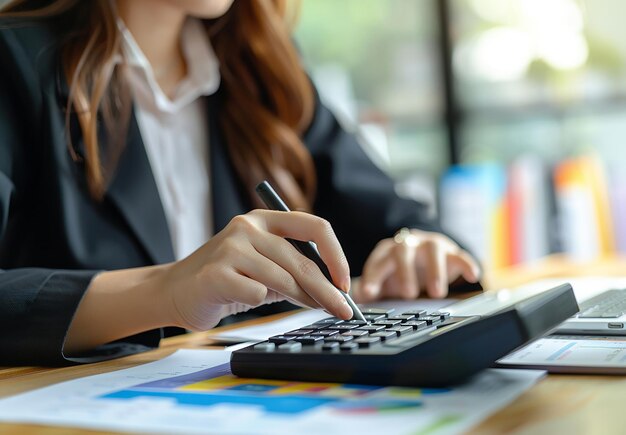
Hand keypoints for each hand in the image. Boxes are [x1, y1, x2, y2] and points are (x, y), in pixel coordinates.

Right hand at [160, 209, 352, 330]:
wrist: (175, 292)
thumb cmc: (227, 280)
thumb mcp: (265, 267)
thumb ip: (294, 272)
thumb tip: (335, 293)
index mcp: (264, 219)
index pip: (314, 226)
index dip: (336, 255)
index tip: (345, 282)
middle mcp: (247, 227)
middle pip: (302, 261)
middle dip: (327, 291)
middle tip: (343, 311)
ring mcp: (230, 247)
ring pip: (283, 278)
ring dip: (301, 300)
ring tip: (306, 308)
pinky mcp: (216, 273)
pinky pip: (257, 293)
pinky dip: (260, 301)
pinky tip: (245, 300)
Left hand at [352, 228, 479, 301]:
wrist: (423, 258)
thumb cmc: (399, 272)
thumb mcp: (383, 281)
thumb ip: (371, 290)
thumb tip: (357, 300)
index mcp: (388, 250)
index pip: (377, 260)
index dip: (373, 276)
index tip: (369, 293)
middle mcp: (409, 243)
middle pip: (404, 251)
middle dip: (405, 273)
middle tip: (407, 294)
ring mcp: (431, 246)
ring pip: (433, 250)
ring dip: (435, 271)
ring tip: (436, 293)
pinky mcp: (452, 252)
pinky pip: (461, 255)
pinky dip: (467, 263)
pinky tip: (473, 275)